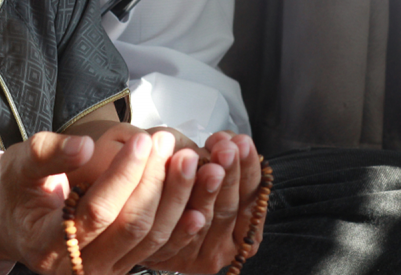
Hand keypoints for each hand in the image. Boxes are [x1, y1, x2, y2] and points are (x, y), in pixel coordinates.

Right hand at [0, 129, 196, 274]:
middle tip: (171, 143)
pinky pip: (158, 248)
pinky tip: (198, 202)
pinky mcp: (121, 267)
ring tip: (188, 159)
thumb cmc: (16, 189)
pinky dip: (180, 225)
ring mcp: (102, 272)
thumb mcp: (20, 164)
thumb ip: (49, 154)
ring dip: (176, 199)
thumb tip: (84, 146)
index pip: (97, 211)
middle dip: (157, 182)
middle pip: (132, 226)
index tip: (144, 139)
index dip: (124, 175)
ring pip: (151, 238)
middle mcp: (77, 268)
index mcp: (47, 244)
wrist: (13, 221)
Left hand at [139, 133, 265, 273]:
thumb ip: (221, 159)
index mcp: (245, 222)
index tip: (240, 142)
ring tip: (209, 167)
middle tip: (226, 150)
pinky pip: (186, 240)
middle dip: (230, 175)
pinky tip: (192, 212)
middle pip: (232, 206)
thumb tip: (229, 139)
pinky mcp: (184, 260)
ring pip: (210, 220)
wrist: (147, 223)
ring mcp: (208, 255)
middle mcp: (230, 242)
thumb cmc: (186, 191)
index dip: (248, 167)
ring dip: (209, 192)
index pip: (253, 193)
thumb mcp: (209, 173)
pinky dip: (189, 224)